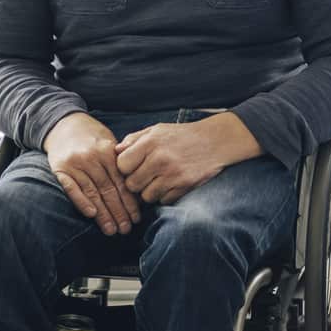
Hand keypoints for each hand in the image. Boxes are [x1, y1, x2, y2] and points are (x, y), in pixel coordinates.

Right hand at [44, 113, 141, 235]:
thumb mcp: (109, 143)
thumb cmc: (92, 137)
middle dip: (118, 212)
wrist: (63, 124)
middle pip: (107, 190)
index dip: (129, 202)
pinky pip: (71, 188)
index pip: (121, 182)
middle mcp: (91, 157)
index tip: (136, 218)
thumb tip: (139, 189)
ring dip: (102, 214)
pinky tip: (91, 214)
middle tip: (126, 229)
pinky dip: (81, 202)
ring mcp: (74, 164)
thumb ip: (120, 163)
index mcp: (107, 151)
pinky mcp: (60, 169)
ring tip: (111, 230)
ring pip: (92, 192)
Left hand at [116, 114, 260, 205]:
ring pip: (147, 196)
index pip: (121, 165)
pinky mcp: (185, 186)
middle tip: (145, 176)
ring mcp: (173, 175)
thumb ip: (134, 139)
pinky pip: (164, 201)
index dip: (124, 168)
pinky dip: (164, 196)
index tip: (132, 166)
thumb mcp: (157, 130)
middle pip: (132, 185)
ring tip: (158, 180)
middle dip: (135, 183)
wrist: (215, 141)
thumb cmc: (182, 135)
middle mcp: (160, 159)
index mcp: (150, 143)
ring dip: (149, 192)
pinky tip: (171, 184)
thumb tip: (115, 152)